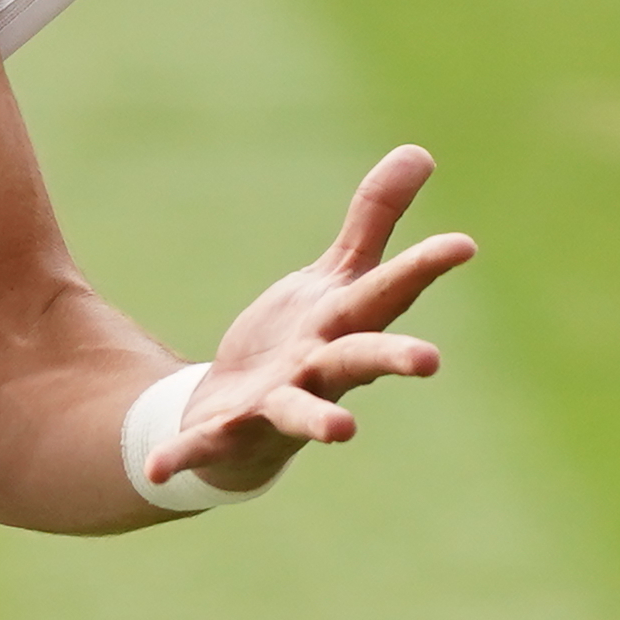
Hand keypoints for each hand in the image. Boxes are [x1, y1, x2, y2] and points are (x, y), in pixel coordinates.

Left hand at [147, 145, 475, 490]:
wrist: (248, 419)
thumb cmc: (305, 342)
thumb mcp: (336, 277)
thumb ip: (373, 220)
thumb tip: (420, 152)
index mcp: (344, 326)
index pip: (388, 292)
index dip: (423, 266)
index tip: (463, 243)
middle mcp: (321, 370)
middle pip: (361, 358)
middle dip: (394, 357)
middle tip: (430, 360)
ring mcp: (278, 405)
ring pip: (301, 412)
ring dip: (319, 421)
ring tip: (342, 432)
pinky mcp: (228, 431)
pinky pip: (206, 445)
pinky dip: (184, 455)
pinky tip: (156, 468)